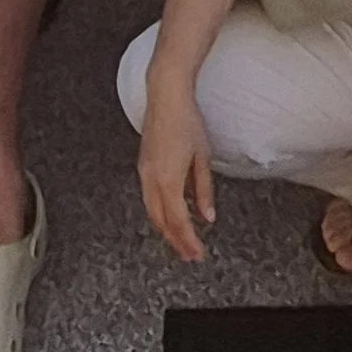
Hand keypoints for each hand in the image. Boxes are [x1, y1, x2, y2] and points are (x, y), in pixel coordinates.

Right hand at [137, 63, 216, 262]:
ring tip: (182, 240)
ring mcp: (144, 173)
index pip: (178, 221)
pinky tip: (173, 213)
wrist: (165, 96)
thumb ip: (203, 190)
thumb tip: (207, 216)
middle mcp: (151, 180)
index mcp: (167, 180)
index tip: (197, 254)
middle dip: (176, 241)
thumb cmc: (186, 121)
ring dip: (167, 228)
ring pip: (153, 211)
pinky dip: (161, 211)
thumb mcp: (202, 158)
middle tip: (190, 254)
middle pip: (162, 221)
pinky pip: (150, 197)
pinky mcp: (143, 166)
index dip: (188, 241)